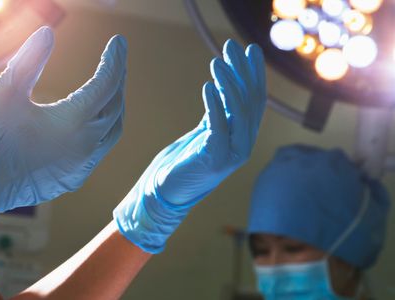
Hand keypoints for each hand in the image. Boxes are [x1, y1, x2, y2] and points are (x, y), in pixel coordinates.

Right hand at [0, 27, 127, 246]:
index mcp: (73, 123)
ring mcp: (82, 166)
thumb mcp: (5, 93)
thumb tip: (47, 32)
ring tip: (111, 85)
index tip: (118, 42)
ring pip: (113, 131)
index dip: (114, 60)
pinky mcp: (75, 178)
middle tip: (115, 59)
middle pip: (115, 106)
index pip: (106, 84)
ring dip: (114, 105)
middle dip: (118, 80)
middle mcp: (86, 146)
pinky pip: (100, 149)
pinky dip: (104, 128)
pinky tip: (93, 119)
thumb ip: (28, 61)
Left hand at [114, 39, 265, 252]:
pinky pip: (219, 128)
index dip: (254, 74)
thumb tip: (224, 85)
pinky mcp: (215, 161)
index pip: (255, 100)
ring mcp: (232, 155)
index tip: (249, 49)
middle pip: (250, 102)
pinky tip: (207, 87)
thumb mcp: (205, 131)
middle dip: (242, 71)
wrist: (164, 193)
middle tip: (232, 45)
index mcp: (243, 137)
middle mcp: (244, 145)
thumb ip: (219, 113)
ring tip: (217, 62)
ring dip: (228, 84)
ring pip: (239, 113)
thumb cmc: (183, 161)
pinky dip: (215, 106)